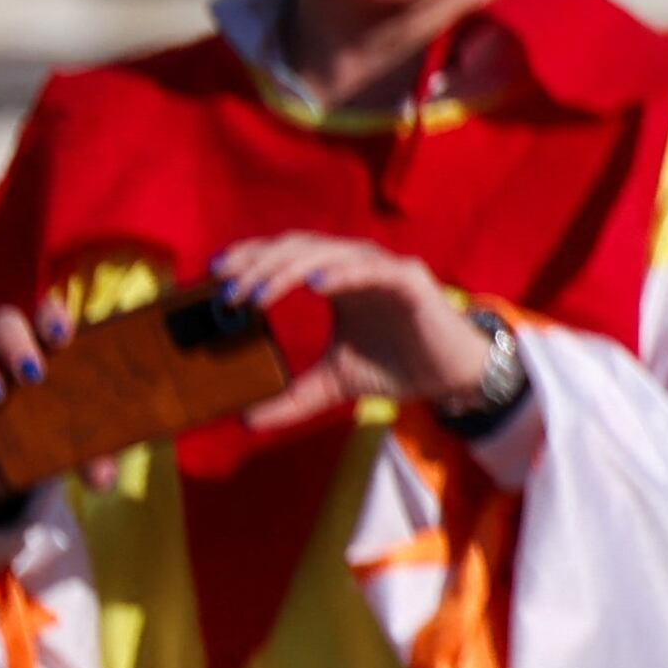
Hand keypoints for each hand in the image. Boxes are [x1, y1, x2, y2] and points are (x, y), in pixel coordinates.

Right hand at [0, 294, 80, 506]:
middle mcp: (6, 346)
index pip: (48, 314)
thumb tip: (104, 482)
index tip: (62, 337)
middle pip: (6, 322)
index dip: (52, 317)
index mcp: (46, 346)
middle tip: (31, 374)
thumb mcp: (68, 447)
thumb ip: (89, 457)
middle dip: (16, 343)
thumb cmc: (45, 436)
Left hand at [205, 234, 502, 434]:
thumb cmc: (397, 366)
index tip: (215, 274)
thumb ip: (293, 397)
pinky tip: (317, 284)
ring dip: (289, 270)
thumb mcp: (334, 383)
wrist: (451, 376)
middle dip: (259, 265)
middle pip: (299, 247)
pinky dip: (346, 272)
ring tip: (259, 294)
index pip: (286, 256)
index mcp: (337, 280)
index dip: (251, 258)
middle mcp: (356, 266)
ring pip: (329, 253)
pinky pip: (374, 270)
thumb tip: (245, 419)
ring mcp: (384, 269)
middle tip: (228, 291)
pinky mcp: (410, 281)